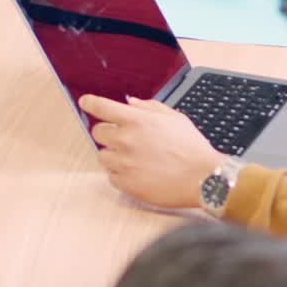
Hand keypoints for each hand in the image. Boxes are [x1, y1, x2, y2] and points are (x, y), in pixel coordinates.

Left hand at [79, 94, 221, 207]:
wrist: (201, 177)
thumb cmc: (190, 146)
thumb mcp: (173, 117)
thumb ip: (149, 107)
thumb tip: (131, 103)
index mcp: (137, 120)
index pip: (103, 107)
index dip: (90, 103)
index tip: (85, 102)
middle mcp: (126, 140)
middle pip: (98, 132)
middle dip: (108, 132)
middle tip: (124, 137)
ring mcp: (124, 164)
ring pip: (103, 156)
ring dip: (113, 154)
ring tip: (133, 157)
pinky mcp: (125, 184)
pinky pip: (111, 176)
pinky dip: (120, 173)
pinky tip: (138, 171)